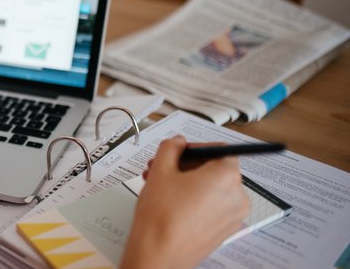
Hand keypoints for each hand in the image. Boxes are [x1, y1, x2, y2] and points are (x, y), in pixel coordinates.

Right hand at [121, 136, 250, 268]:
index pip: (219, 149)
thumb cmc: (161, 216)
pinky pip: (213, 206)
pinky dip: (195, 200)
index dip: (196, 147)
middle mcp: (237, 196)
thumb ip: (171, 147)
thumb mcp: (160, 170)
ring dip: (188, 182)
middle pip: (215, 169)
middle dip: (187, 166)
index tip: (179, 152)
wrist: (158, 254)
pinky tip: (171, 202)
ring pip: (212, 188)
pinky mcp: (224, 231)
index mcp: (226, 176)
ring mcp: (233, 216)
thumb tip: (178, 142)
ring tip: (161, 186)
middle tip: (163, 167)